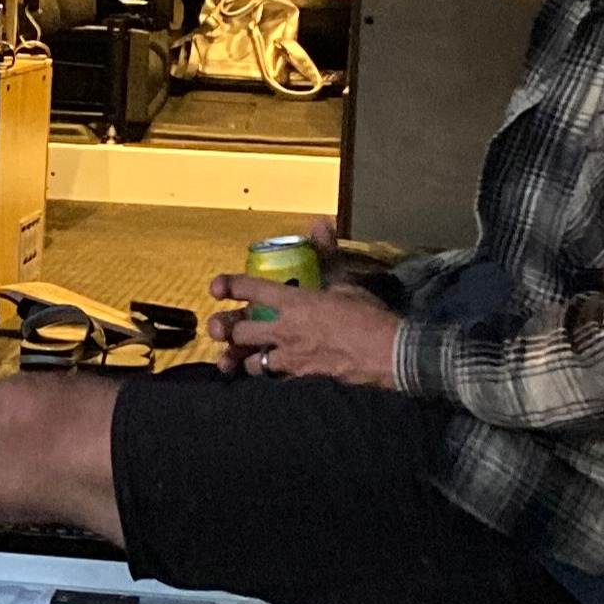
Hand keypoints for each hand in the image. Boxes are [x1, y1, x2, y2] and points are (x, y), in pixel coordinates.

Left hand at [206, 271, 401, 389]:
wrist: (387, 356)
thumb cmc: (368, 317)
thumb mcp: (346, 283)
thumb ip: (327, 255)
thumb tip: (320, 223)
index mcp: (294, 301)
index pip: (251, 289)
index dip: (229, 285)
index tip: (216, 288)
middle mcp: (285, 330)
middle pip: (240, 330)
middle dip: (225, 329)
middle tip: (218, 328)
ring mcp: (291, 358)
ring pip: (250, 360)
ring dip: (239, 358)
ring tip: (230, 359)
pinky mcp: (301, 379)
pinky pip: (272, 380)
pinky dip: (264, 377)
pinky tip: (260, 378)